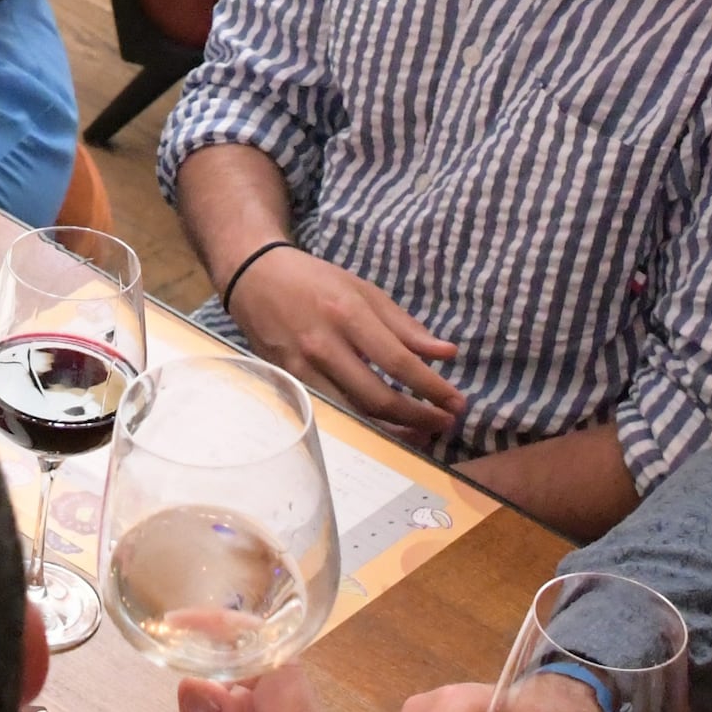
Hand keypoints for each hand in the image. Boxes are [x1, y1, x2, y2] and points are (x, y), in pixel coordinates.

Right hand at [228, 247, 464, 435]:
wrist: (254, 279)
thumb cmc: (314, 282)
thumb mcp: (363, 290)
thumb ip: (404, 326)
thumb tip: (446, 354)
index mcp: (348, 314)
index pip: (398, 362)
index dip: (431, 388)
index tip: (457, 402)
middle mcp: (324, 345)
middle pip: (378, 397)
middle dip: (418, 416)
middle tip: (445, 423)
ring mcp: (302, 369)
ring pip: (353, 414)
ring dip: (393, 431)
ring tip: (422, 433)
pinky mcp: (289, 384)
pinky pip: (331, 414)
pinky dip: (361, 427)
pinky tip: (383, 430)